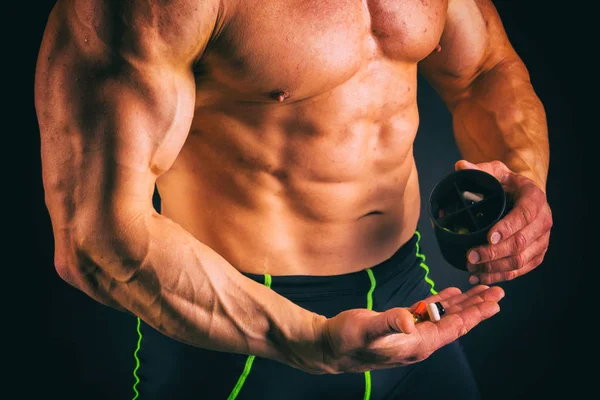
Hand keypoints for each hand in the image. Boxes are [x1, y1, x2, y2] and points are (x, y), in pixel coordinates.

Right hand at [318, 285, 503, 373]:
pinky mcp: (402, 326)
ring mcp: (411, 333)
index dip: (474, 314)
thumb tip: (409, 319)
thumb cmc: (348, 340)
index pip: (453, 328)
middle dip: (477, 308)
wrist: (330, 346)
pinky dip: (442, 302)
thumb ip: (389, 323)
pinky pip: (429, 312)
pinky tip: (451, 294)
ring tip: (481, 292)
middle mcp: (419, 341)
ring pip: (445, 317)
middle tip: (497, 291)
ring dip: (464, 304)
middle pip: (456, 322)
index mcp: (417, 344)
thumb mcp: (368, 330)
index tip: (493, 302)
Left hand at [455, 160, 552, 283]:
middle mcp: (544, 220)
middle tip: (471, 256)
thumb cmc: (505, 183)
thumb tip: (460, 167)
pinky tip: (481, 276)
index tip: (488, 237)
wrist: (519, 194)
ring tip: (472, 267)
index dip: (507, 228)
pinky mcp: (537, 254)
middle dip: (495, 253)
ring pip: (521, 260)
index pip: (525, 215)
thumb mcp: (494, 171)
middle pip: (522, 242)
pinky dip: (501, 276)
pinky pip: (521, 270)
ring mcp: (542, 239)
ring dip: (496, 268)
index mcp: (534, 198)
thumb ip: (478, 170)